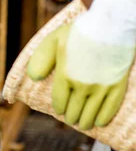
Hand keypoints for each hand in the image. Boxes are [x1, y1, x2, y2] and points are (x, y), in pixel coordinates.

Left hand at [27, 0, 135, 129]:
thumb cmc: (79, 32)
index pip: (60, 100)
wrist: (109, 26)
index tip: (60, 111)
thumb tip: (33, 77)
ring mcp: (101, 87)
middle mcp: (82, 85)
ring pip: (91, 113)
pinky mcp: (117, 85)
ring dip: (86, 121)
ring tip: (83, 124)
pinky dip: (103, 118)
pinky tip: (99, 122)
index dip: (59, 108)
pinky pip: (110, 108)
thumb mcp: (53, 40)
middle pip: (75, 110)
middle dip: (72, 117)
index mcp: (65, 75)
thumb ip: (42, 59)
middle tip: (71, 119)